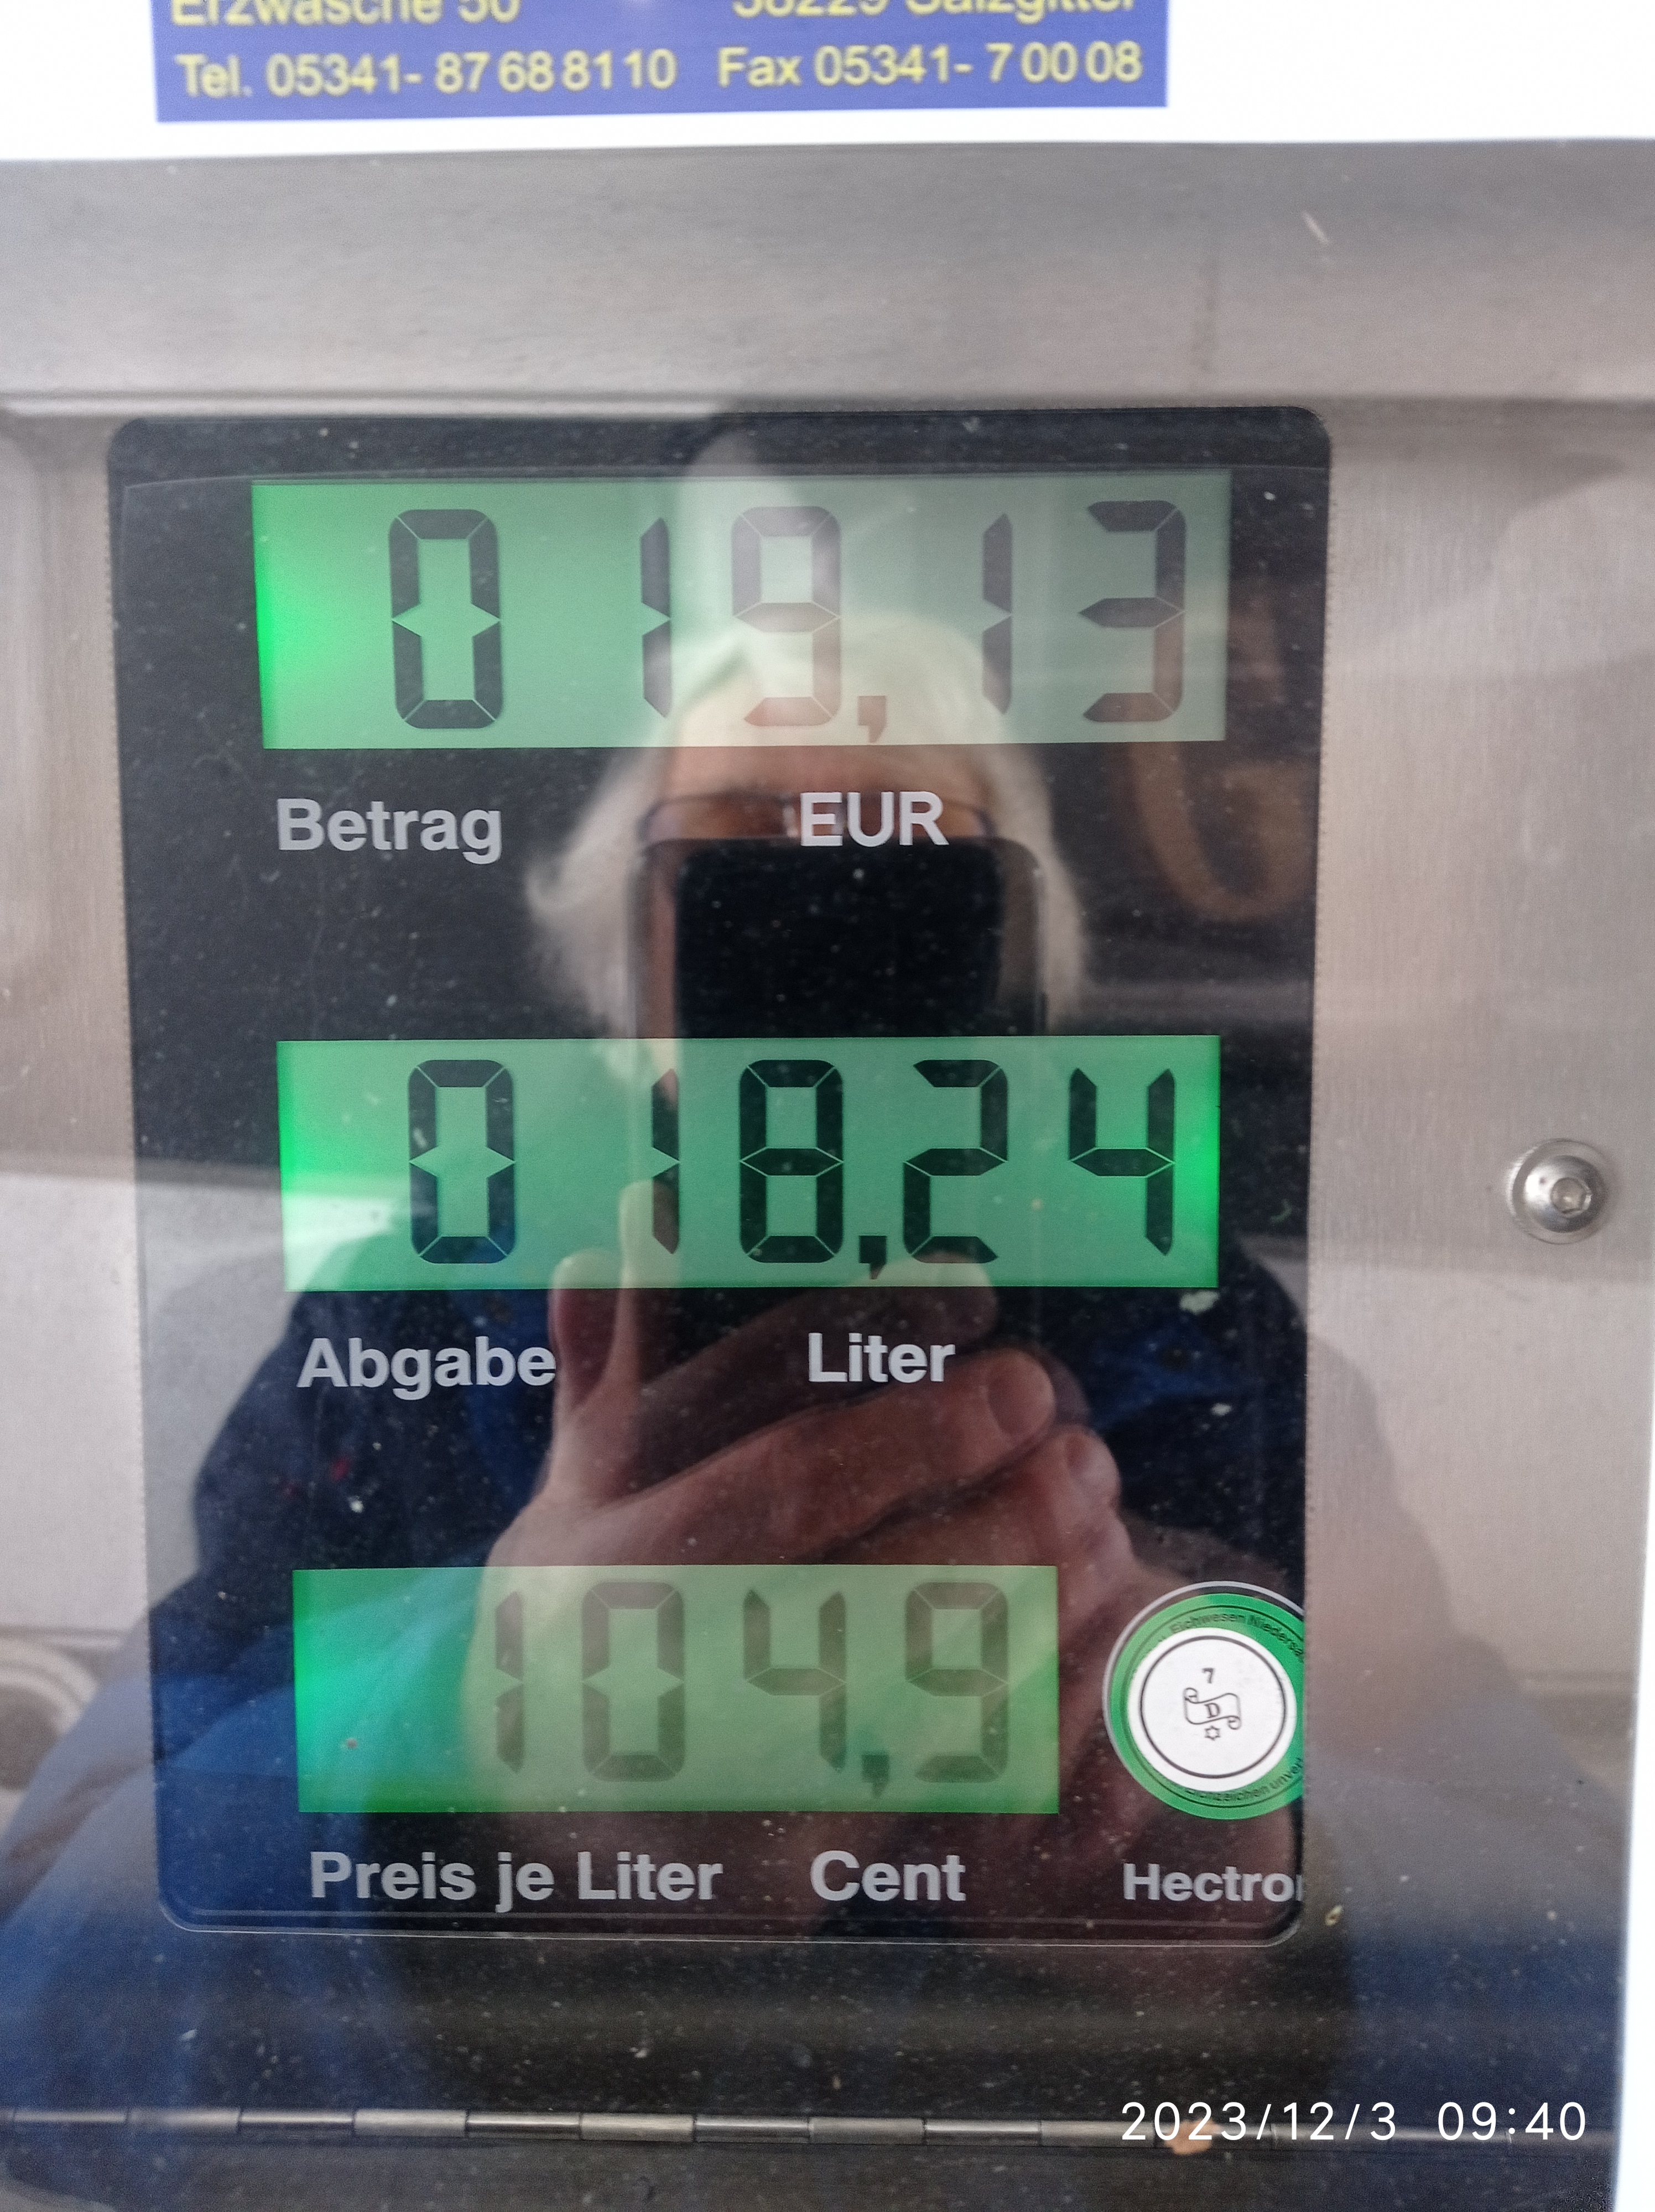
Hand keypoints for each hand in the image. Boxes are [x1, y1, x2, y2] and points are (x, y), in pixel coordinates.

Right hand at [489, 1282, 1291, 1927]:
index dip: (910, 1422)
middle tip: (1077, 1442)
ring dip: (1036, 1602)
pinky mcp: (794, 1868)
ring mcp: (731, 1787)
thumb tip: (640, 1221)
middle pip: (875, 1590)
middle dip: (1000, 1510)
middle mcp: (665, 1682)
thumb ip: (618, 1361)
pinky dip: (1030, 1712)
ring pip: (922, 1697)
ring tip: (1102, 1525)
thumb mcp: (575, 1479)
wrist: (539, 1802)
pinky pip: (941, 1790)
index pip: (788, 1484)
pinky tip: (1085, 1640)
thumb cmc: (581, 1602)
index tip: (1007, 1360)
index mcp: (610, 1565)